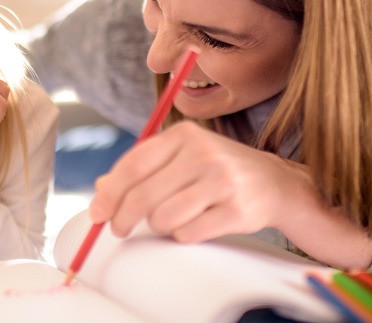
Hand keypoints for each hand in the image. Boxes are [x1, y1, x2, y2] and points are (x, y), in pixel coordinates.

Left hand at [89, 120, 306, 242]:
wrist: (273, 182)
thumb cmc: (217, 169)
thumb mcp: (181, 156)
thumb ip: (143, 167)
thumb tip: (100, 188)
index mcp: (184, 135)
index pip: (133, 165)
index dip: (110, 193)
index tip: (98, 212)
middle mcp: (203, 153)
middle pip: (143, 195)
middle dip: (123, 218)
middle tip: (118, 229)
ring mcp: (222, 181)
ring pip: (163, 218)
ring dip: (156, 227)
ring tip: (167, 221)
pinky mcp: (237, 211)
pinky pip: (188, 233)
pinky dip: (181, 235)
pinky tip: (192, 225)